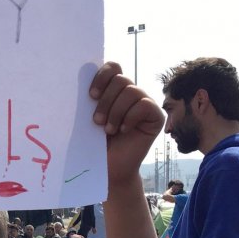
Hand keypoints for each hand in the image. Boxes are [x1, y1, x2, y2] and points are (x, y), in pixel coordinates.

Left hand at [89, 62, 164, 186]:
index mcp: (113, 90)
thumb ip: (91, 100)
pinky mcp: (156, 116)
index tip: (91, 95)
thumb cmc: (95, 145)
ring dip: (115, 111)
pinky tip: (123, 131)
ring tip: (108, 130)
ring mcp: (144, 104)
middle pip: (121, 79)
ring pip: (131, 91)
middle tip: (96, 121)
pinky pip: (144, 105)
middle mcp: (131, 93)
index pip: (113, 68)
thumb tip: (82, 80)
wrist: (109, 170)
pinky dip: (130, 117)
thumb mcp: (89, 119)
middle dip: (106, 100)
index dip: (102, 76)